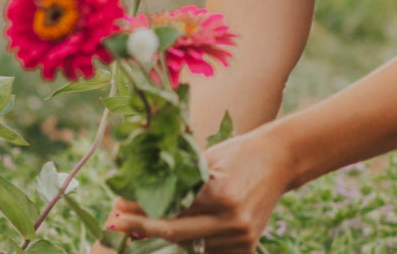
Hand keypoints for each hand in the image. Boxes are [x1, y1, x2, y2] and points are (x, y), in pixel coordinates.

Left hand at [104, 125, 292, 252]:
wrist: (281, 160)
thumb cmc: (239, 152)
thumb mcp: (208, 158)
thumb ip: (180, 178)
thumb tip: (139, 190)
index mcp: (222, 193)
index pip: (172, 207)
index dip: (142, 209)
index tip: (118, 208)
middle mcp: (232, 220)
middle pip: (176, 232)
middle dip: (143, 228)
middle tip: (116, 222)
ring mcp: (241, 237)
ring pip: (190, 245)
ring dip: (165, 235)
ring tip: (142, 224)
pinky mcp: (247, 247)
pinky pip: (208, 251)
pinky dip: (190, 242)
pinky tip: (176, 231)